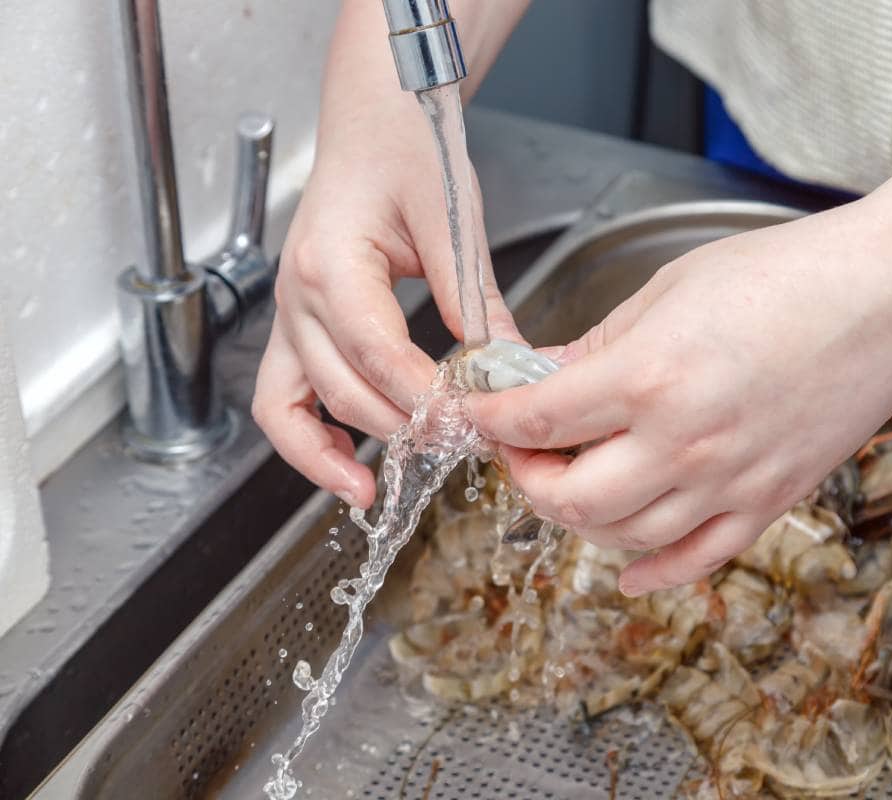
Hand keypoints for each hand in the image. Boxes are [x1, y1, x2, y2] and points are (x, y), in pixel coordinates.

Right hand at [252, 117, 516, 508]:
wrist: (375, 116)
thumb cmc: (407, 148)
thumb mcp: (454, 222)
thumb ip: (476, 302)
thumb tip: (510, 368)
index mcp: (333, 265)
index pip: (379, 356)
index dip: (427, 400)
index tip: (474, 424)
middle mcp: (297, 294)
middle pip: (341, 389)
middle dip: (401, 428)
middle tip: (459, 446)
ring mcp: (289, 311)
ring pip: (293, 404)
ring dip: (333, 452)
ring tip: (376, 492)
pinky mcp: (298, 322)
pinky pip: (283, 395)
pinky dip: (306, 437)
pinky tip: (346, 466)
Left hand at [468, 202, 891, 595]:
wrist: (890, 294)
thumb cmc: (787, 273)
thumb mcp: (670, 290)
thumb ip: (600, 344)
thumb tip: (546, 375)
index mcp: (650, 376)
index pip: (539, 419)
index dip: (492, 419)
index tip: (474, 412)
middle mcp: (683, 443)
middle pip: (568, 498)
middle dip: (526, 476)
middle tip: (522, 450)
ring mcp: (728, 483)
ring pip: (623, 536)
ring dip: (578, 516)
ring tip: (569, 483)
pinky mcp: (768, 502)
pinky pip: (696, 560)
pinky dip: (651, 573)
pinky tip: (625, 571)